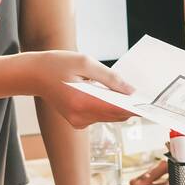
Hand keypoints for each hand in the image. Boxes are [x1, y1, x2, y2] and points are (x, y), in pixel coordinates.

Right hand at [21, 50, 135, 128]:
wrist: (35, 74)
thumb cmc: (59, 64)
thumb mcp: (86, 63)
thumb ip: (110, 78)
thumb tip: (131, 91)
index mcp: (81, 102)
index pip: (117, 109)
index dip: (136, 106)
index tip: (150, 101)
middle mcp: (80, 117)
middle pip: (116, 115)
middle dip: (130, 105)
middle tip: (143, 92)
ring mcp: (78, 121)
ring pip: (110, 116)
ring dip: (120, 105)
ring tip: (127, 90)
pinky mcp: (77, 122)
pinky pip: (100, 116)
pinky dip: (108, 107)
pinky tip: (110, 93)